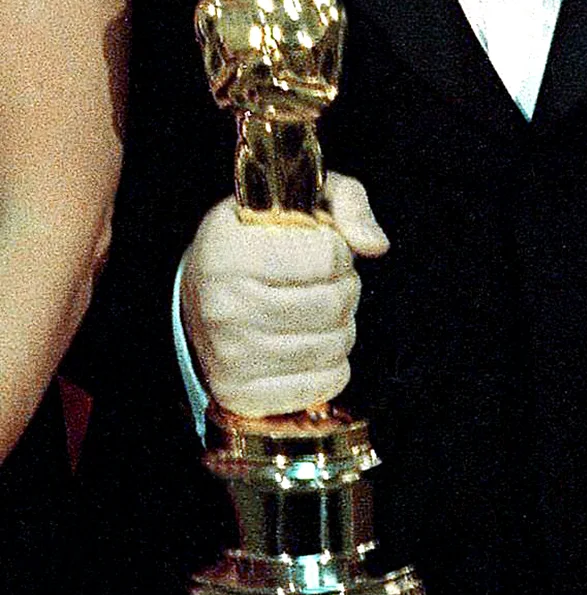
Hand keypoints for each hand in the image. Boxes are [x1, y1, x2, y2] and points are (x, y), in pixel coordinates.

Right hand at [180, 172, 387, 416]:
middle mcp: (223, 306)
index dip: (338, 249)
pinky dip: (332, 365)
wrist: (202, 292)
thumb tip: (375, 245)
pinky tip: (311, 343)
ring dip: (341, 325)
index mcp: (231, 251)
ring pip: (334, 345)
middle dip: (346, 288)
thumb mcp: (300, 200)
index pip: (327, 256)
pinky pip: (323, 385)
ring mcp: (229, 357)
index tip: (322, 247)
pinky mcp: (240, 394)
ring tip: (318, 310)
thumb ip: (348, 203)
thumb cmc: (260, 241)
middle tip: (328, 282)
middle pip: (334, 304)